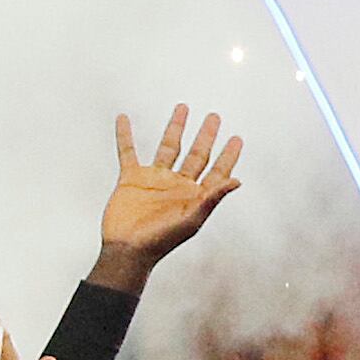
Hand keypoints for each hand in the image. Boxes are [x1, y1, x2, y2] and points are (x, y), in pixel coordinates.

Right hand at [96, 105, 241, 274]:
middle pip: (195, 154)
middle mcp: (176, 184)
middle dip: (206, 135)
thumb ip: (213, 198)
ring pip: (167, 147)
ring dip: (175, 128)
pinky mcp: (131, 179)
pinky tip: (123, 119)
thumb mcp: (191, 220)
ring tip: (182, 108)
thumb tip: (237, 180)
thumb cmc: (160, 241)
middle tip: (214, 117)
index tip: (236, 138)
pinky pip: (128, 152)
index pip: (216, 170)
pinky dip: (124, 135)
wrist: (126, 251)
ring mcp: (154, 180)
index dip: (228, 155)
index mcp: (194, 194)